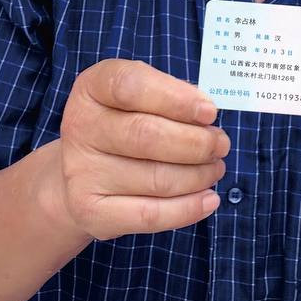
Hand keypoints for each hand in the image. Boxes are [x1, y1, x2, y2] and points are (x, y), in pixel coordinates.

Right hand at [55, 59, 228, 239]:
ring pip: (157, 178)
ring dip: (199, 175)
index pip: (129, 85)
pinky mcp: (92, 211)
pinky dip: (188, 208)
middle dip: (197, 142)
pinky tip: (209, 199)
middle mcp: (80, 127)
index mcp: (91, 88)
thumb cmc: (122, 124)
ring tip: (215, 168)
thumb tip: (205, 112)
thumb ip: (168, 95)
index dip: (176, 99)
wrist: (80, 173)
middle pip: (146, 135)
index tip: (209, 112)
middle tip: (220, 145)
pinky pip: (150, 215)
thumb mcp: (138, 96)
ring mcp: (82, 172)